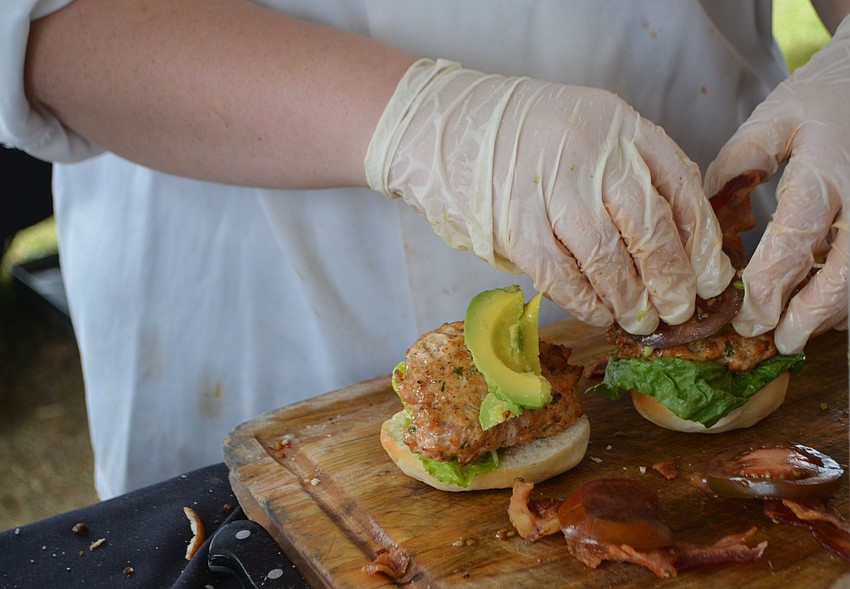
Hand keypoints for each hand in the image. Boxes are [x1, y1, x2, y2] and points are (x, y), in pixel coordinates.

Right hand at [366, 59, 732, 333]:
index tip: (712, 279)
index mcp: (622, 126)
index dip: (702, 242)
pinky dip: (584, 301)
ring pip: (606, 257)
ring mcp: (551, 187)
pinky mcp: (514, 222)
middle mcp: (593, 153)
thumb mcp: (594, 132)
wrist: (453, 127)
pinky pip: (560, 274)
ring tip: (642, 322)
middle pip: (649, 227)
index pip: (681, 188)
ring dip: (629, 299)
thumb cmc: (532, 138)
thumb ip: (632, 173)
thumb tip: (677, 248)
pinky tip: (598, 314)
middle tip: (680, 311)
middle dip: (671, 280)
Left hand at [704, 17, 849, 353]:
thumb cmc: (822, 97)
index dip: (772, 283)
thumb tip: (708, 222)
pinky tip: (826, 307)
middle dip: (810, 314)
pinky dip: (849, 293)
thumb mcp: (773, 120)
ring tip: (798, 331)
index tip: (749, 315)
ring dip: (833, 311)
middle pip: (846, 271)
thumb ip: (736, 168)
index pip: (797, 236)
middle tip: (780, 340)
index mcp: (827, 169)